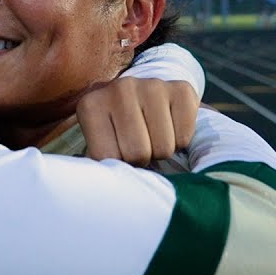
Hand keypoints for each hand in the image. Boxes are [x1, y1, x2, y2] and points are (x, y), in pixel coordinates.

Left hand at [77, 78, 198, 165]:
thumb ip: (101, 164)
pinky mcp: (181, 89)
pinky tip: (169, 127)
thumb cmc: (118, 129)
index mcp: (92, 104)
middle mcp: (120, 89)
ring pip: (163, 148)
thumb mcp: (99, 142)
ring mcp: (152, 85)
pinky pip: (184, 137)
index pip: (107, 157)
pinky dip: (180, 141)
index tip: (117, 153)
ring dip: (160, 151)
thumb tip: (114, 189)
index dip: (117, 164)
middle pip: (137, 153)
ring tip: (153, 136)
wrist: (143, 94)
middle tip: (139, 147)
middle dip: (140, 159)